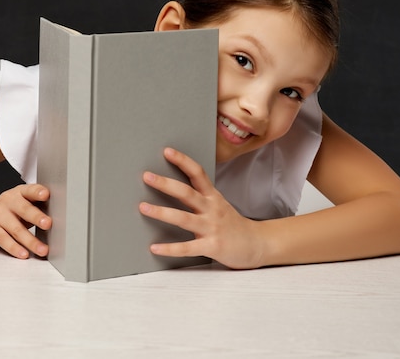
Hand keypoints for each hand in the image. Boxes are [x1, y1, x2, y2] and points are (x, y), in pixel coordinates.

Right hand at [0, 184, 51, 258]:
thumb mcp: (25, 200)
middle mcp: (8, 202)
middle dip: (36, 217)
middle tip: (48, 224)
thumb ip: (38, 204)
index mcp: (20, 192)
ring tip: (42, 249)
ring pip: (16, 229)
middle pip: (24, 210)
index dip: (38, 192)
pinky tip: (24, 253)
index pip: (30, 190)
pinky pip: (4, 240)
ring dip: (30, 241)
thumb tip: (62, 213)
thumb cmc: (15, 207)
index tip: (46, 194)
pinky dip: (15, 248)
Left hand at [139, 147, 262, 268]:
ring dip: (162, 212)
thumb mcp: (218, 204)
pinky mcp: (212, 247)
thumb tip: (173, 187)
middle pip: (187, 193)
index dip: (183, 161)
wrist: (256, 245)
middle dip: (166, 184)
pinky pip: (188, 248)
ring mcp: (212, 227)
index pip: (198, 173)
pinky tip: (154, 247)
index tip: (167, 151)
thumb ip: (200, 197)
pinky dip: (170, 248)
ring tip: (143, 207)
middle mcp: (212, 209)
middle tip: (147, 176)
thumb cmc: (232, 224)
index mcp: (213, 196)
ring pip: (184, 218)